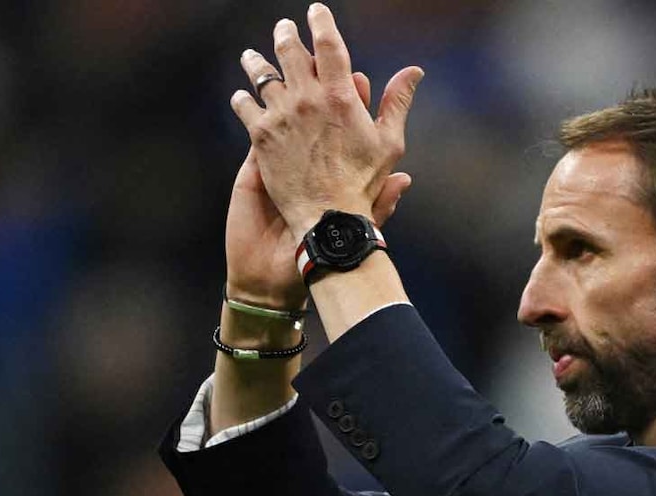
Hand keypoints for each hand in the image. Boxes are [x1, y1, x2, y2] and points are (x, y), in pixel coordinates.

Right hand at [225, 69, 411, 306]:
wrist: (281, 274)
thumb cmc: (322, 249)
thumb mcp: (359, 223)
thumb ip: (383, 201)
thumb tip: (406, 180)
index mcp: (340, 166)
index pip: (348, 123)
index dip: (354, 99)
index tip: (360, 80)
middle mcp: (312, 157)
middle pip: (315, 111)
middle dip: (318, 85)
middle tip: (321, 62)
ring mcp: (281, 160)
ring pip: (282, 116)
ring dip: (283, 91)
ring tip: (285, 69)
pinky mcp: (254, 170)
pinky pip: (254, 135)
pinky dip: (253, 114)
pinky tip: (249, 96)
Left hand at [229, 2, 423, 242]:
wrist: (328, 216)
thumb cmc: (363, 182)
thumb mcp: (389, 141)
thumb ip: (396, 101)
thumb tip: (414, 71)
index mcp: (340, 96)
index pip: (329, 46)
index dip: (322, 22)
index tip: (316, 10)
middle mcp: (306, 99)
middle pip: (290, 53)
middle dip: (286, 35)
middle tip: (284, 27)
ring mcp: (280, 116)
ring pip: (262, 76)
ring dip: (257, 62)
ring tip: (251, 56)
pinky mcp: (260, 136)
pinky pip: (245, 107)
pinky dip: (243, 98)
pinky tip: (241, 96)